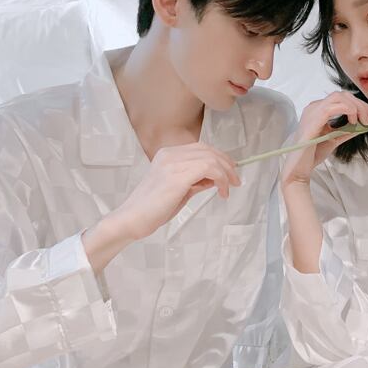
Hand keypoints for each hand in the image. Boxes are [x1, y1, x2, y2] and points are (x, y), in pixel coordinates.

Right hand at [115, 142, 240, 240]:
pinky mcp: (178, 176)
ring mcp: (173, 163)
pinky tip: (221, 192)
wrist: (132, 219)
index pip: (201, 148)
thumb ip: (195, 182)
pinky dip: (221, 179)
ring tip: (229, 189)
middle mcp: (170, 155)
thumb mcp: (179, 191)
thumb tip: (214, 179)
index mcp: (167, 155)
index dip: (219, 158)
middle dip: (227, 165)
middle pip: (208, 150)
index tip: (230, 172)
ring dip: (226, 173)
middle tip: (235, 181)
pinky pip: (209, 169)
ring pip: (211, 158)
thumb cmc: (152, 209)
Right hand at [281, 91, 367, 186]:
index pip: (341, 99)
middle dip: (360, 104)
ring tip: (363, 120)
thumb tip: (363, 124)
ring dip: (356, 106)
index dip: (359, 105)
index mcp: (317, 110)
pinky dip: (348, 110)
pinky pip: (333, 106)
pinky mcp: (313, 119)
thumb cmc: (313, 154)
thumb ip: (347, 130)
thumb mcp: (335, 139)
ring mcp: (313, 111)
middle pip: (342, 95)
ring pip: (339, 97)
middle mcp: (314, 107)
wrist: (300, 167)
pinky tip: (353, 121)